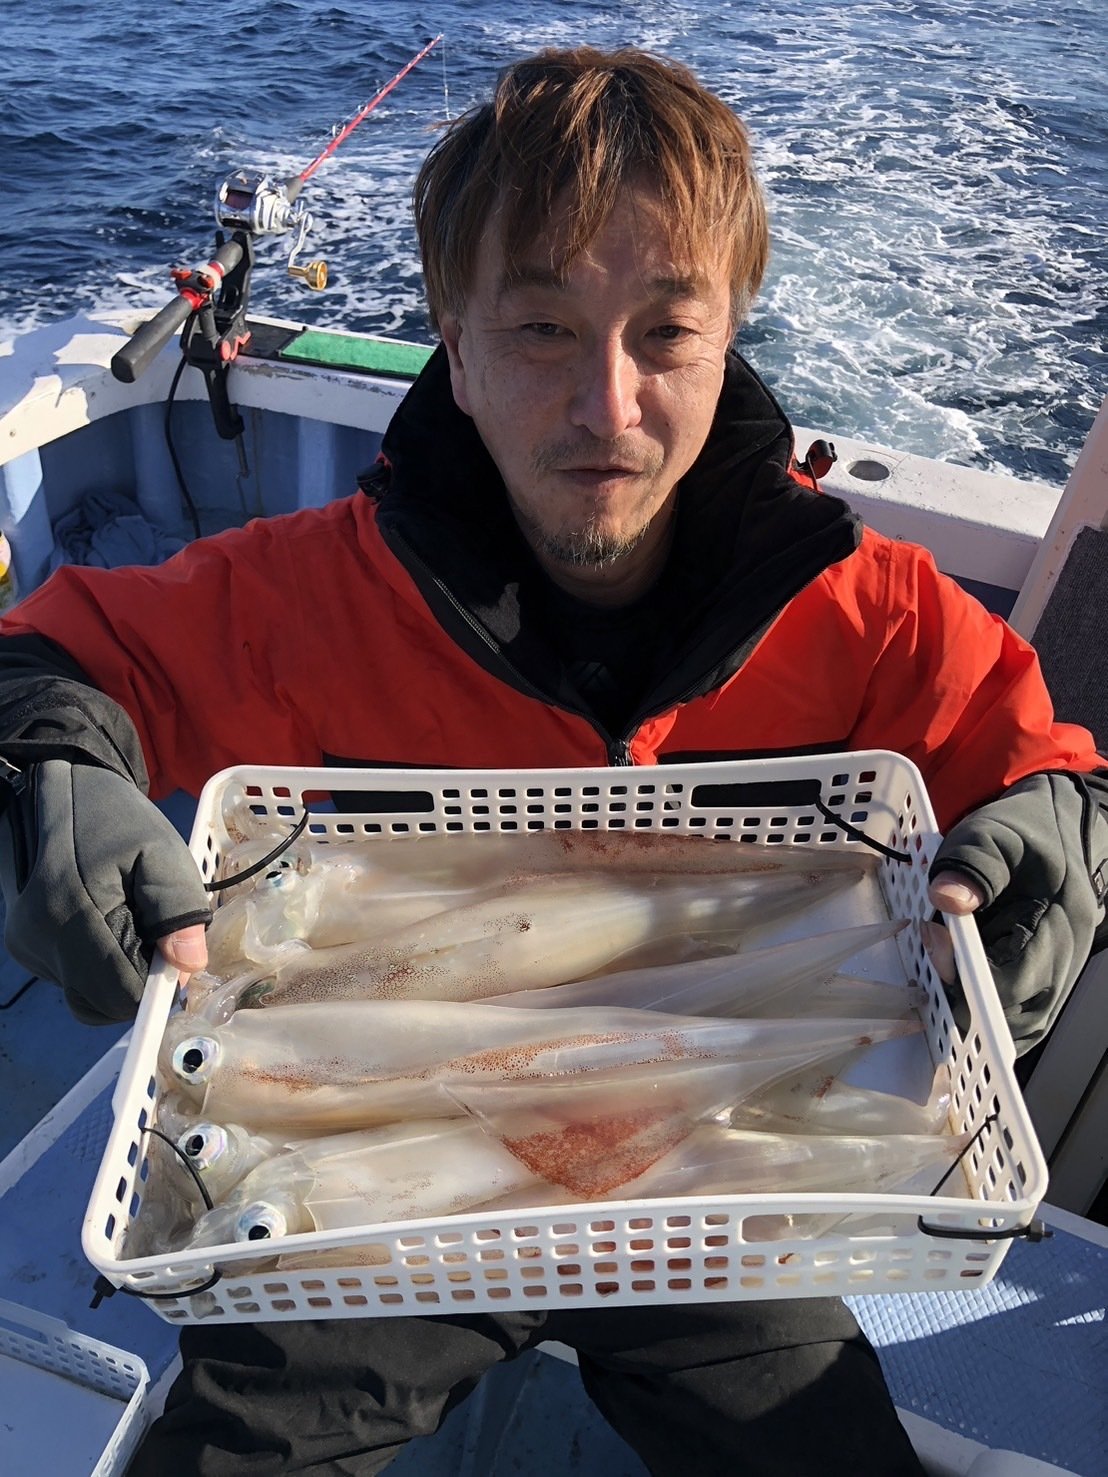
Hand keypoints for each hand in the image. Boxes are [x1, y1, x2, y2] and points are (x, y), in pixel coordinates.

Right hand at [0, 759, 210, 1023]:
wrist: (60, 790)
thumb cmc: (116, 819)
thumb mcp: (161, 850)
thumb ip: (176, 908)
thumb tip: (189, 967)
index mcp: (73, 915)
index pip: (120, 992)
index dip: (157, 987)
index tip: (179, 957)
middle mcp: (39, 941)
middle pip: (102, 1000)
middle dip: (139, 980)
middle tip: (159, 936)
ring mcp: (26, 946)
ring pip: (87, 992)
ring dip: (119, 972)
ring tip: (132, 921)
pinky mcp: (23, 946)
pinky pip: (72, 976)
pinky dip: (98, 964)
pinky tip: (110, 923)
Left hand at [925, 771, 1107, 1052]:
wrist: (1063, 832)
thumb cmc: (1030, 833)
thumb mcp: (998, 834)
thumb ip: (973, 864)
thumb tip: (946, 899)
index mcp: (1057, 929)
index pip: (1010, 982)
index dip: (963, 974)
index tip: (933, 934)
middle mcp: (1061, 966)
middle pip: (1007, 1016)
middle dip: (955, 991)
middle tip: (930, 938)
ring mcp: (1052, 982)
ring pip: (1008, 1026)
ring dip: (963, 1004)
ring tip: (939, 955)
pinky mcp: (1038, 985)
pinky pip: (1007, 1017)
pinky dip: (975, 1008)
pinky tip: (949, 975)